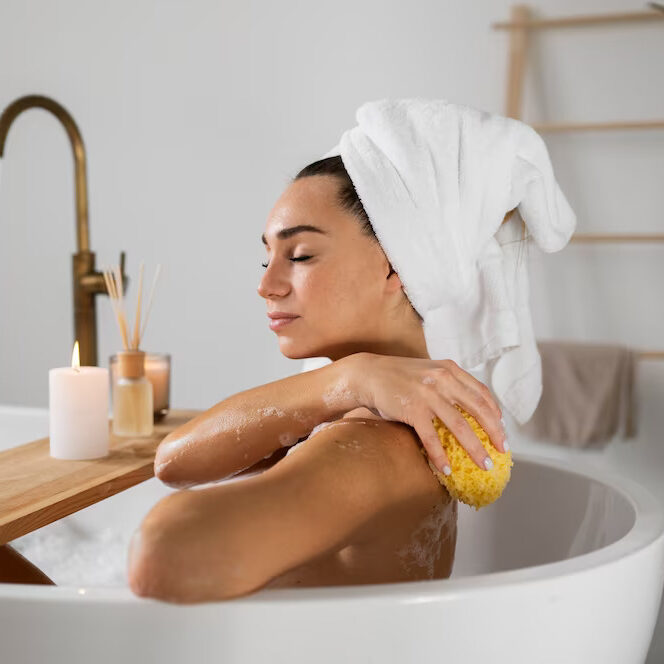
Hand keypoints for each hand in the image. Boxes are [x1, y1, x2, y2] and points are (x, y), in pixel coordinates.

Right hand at [351, 353, 506, 473]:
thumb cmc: (399, 377)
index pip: (481, 393)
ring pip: (460, 426)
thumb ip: (448, 384)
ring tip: (484, 464)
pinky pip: (431, 437)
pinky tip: (447, 469)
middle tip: (502, 450)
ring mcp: (428, 395)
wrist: (368, 374)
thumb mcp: (429, 372)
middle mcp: (443, 380)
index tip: (502, 429)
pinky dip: (440, 456)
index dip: (495, 413)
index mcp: (450, 370)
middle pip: (478, 410)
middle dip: (494, 432)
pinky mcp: (412, 410)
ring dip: (475, 449)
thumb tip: (470, 410)